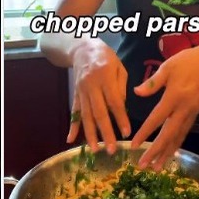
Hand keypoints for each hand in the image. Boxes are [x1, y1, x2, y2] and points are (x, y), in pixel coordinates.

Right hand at [68, 40, 130, 154]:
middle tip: (112, 149)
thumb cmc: (106, 57)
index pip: (114, 101)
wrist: (81, 48)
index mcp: (105, 76)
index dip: (120, 118)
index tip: (127, 133)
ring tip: (95, 149)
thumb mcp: (119, 66)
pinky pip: (74, 112)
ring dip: (90, 134)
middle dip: (105, 132)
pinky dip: (72, 127)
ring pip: (86, 115)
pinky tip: (71, 140)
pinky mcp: (75, 95)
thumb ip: (121, 87)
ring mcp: (81, 91)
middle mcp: (91, 85)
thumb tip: (121, 108)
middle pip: (99, 112)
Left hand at [130, 44, 198, 170]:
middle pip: (168, 135)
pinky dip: (177, 143)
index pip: (156, 119)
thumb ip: (152, 82)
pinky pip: (184, 132)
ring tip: (157, 167)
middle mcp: (183, 109)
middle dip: (155, 152)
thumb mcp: (168, 67)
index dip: (144, 133)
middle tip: (143, 166)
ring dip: (166, 153)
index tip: (133, 146)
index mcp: (174, 97)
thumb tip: (136, 93)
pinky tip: (171, 152)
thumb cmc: (190, 61)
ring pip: (177, 137)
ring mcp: (191, 113)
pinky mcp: (195, 113)